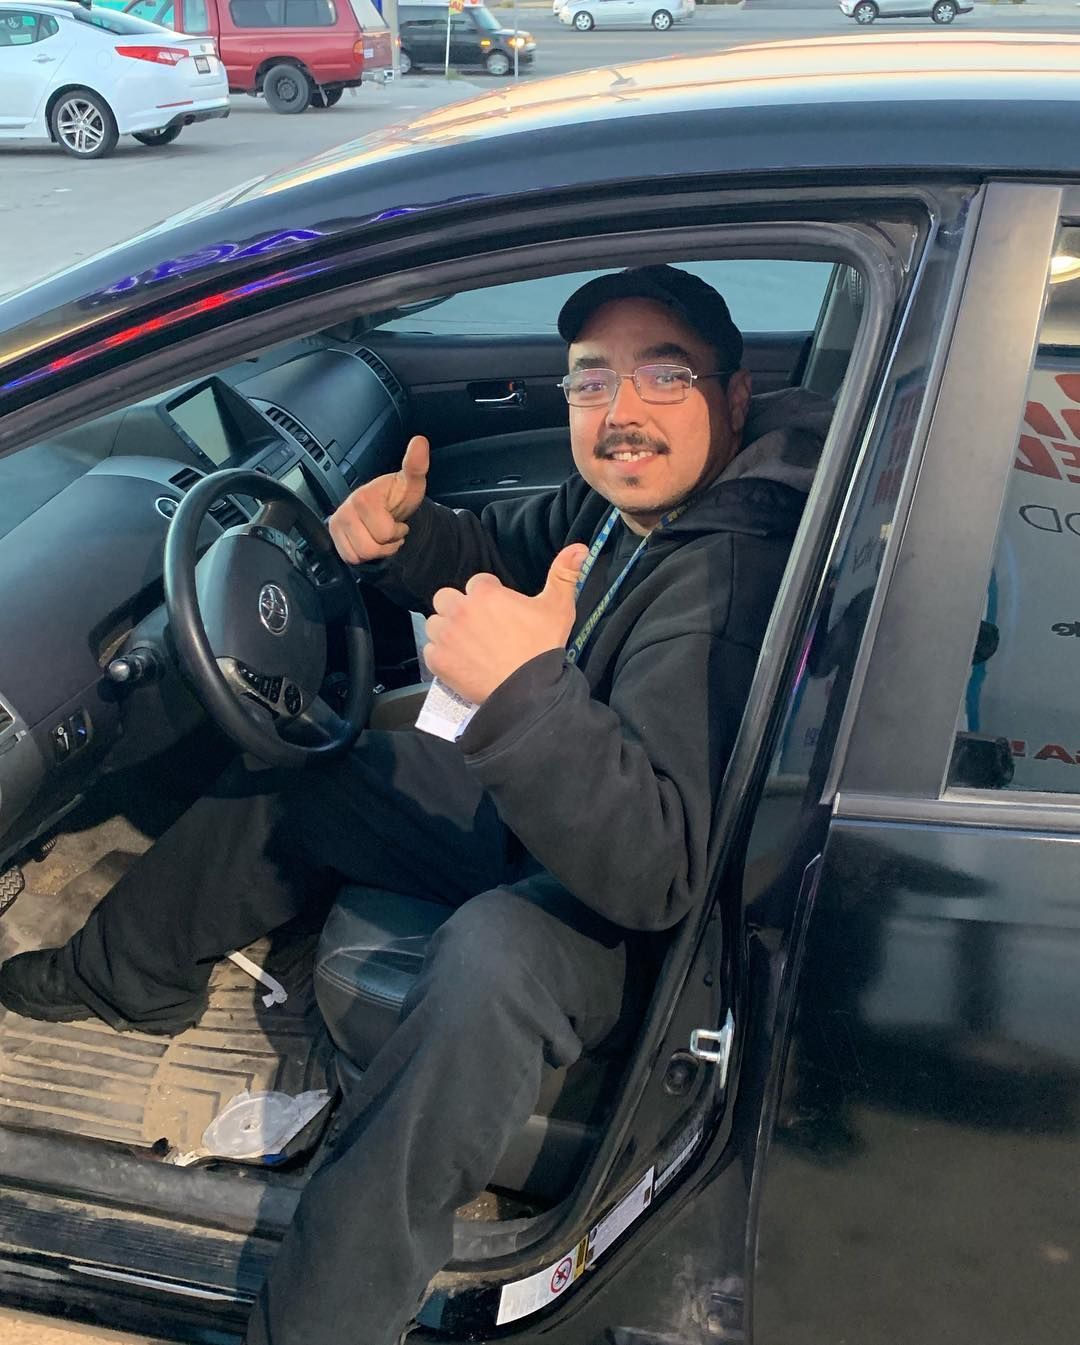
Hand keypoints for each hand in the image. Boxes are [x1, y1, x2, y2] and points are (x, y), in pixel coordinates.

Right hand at [328, 435, 428, 563]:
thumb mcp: (412, 482)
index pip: (383, 533)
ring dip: (376, 550)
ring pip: (359, 556)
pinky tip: (369, 540)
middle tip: (389, 529)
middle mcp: (346, 509)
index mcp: (364, 496)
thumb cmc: (399, 496)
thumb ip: (415, 464)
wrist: (387, 506)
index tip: (397, 519)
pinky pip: (349, 558)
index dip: (396, 532)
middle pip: (370, 548)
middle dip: (386, 544)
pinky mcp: (333, 535)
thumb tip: (420, 441)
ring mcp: (337, 522)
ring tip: (379, 535)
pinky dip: (363, 555)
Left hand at [425, 544, 588, 703]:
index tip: (500, 613)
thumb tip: (579, 547)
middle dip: (459, 608)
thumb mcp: (558, 607)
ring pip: (435, 623)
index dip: (489, 596)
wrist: (528, 690)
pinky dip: (442, 656)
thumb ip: (564, 574)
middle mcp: (460, 609)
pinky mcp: (438, 660)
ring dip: (447, 631)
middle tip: (479, 627)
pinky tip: (461, 662)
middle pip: (447, 598)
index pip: (477, 583)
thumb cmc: (542, 647)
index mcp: (484, 593)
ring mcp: (446, 636)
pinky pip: (430, 650)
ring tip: (467, 645)